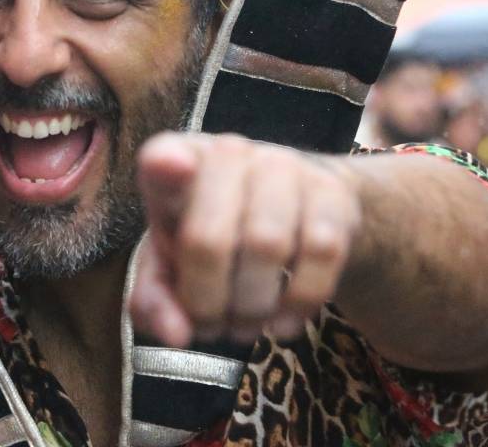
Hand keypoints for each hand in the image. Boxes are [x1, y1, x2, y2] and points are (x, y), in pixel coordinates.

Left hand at [129, 132, 362, 346]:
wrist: (299, 209)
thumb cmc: (215, 235)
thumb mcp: (170, 266)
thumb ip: (155, 300)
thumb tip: (177, 335)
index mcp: (173, 165)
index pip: (162, 156)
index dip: (165, 163)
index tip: (169, 167)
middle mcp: (228, 153)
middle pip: (208, 238)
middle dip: (205, 303)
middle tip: (209, 326)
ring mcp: (284, 166)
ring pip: (267, 247)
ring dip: (251, 308)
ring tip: (244, 325)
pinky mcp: (332, 192)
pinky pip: (321, 254)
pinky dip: (299, 304)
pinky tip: (282, 320)